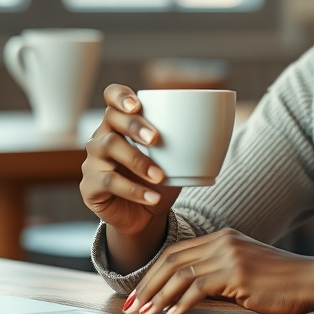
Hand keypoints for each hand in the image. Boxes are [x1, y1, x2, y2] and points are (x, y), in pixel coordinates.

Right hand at [80, 85, 181, 270]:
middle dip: (134, 125)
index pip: (111, 96)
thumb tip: (223, 121)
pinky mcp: (90, 186)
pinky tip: (152, 197)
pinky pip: (108, 182)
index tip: (137, 104)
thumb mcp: (176, 158)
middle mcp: (102, 136)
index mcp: (121, 123)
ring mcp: (93, 161)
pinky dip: (134, 190)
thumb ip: (187, 138)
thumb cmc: (160, 180)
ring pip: (108, 147)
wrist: (145, 217)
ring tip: (160, 176)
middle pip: (111, 119)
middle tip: (156, 139)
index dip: (120, 95)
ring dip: (137, 160)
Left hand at [122, 229, 313, 313]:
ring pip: (181, 273)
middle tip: (133, 306)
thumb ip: (216, 276)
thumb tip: (186, 294)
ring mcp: (230, 255)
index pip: (176, 252)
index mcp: (222, 237)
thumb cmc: (280, 280)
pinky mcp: (237, 273)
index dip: (153, 273)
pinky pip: (200, 287)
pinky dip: (182, 302)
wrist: (311, 278)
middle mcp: (223, 241)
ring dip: (159, 295)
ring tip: (147, 313)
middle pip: (172, 260)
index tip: (139, 293)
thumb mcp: (243, 270)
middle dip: (147, 285)